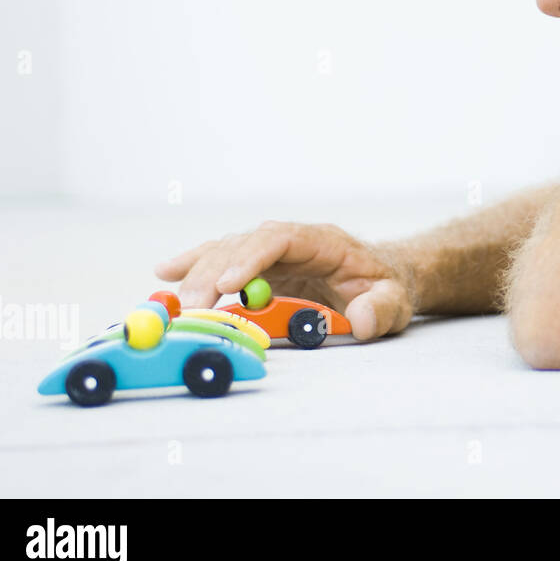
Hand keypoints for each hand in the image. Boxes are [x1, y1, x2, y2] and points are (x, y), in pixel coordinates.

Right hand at [154, 221, 414, 340]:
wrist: (383, 278)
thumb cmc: (386, 287)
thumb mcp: (394, 300)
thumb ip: (382, 309)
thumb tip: (363, 320)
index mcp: (322, 242)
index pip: (281, 240)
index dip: (252, 258)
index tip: (229, 284)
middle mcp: (290, 241)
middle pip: (244, 246)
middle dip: (215, 274)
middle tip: (193, 308)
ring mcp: (271, 253)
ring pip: (226, 252)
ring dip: (198, 274)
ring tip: (177, 303)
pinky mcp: (259, 269)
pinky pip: (222, 262)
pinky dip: (194, 266)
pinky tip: (165, 272)